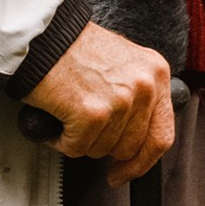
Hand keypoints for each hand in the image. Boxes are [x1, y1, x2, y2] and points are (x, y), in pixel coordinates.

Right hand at [25, 22, 173, 184]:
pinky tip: (57, 117)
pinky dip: (61, 139)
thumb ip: (137, 97)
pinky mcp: (92, 113)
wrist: (42, 34)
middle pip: (130, 148)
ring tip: (69, 113)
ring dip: (80, 140)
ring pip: (102, 150)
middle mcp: (144, 86)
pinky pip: (77, 147)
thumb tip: (134, 137)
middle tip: (85, 132)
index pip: (162, 135)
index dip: (142, 162)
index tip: (126, 171)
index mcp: (156, 73)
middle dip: (103, 147)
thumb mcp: (123, 63)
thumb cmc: (73, 47)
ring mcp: (120, 101)